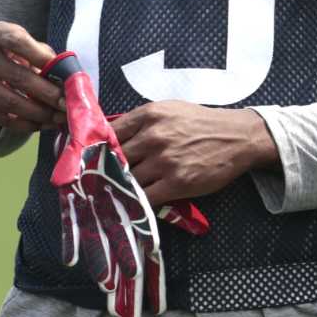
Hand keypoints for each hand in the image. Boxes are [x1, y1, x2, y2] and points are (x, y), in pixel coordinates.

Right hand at [0, 21, 63, 133]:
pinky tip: (44, 123)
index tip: (64, 73)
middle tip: (68, 104)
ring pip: (9, 101)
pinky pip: (2, 118)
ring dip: (39, 113)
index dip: (41, 58)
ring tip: (59, 117)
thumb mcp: (31, 46)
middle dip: (48, 93)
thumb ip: (48, 59)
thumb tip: (70, 82)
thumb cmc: (18, 54)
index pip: (18, 42)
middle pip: (17, 77)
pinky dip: (26, 124)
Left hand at [43, 51, 202, 316]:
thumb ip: (141, 121)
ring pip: (126, 180)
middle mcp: (153, 136)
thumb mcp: (170, 110)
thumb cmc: (204, 123)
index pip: (107, 134)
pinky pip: (146, 196)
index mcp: (148, 115)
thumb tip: (108, 135)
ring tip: (101, 200)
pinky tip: (127, 206)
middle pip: (113, 160)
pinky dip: (135, 202)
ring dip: (114, 191)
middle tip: (82, 187)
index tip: (76, 162)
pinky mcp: (177, 181)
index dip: (89, 150)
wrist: (240, 137)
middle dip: (98, 174)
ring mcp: (164, 160)